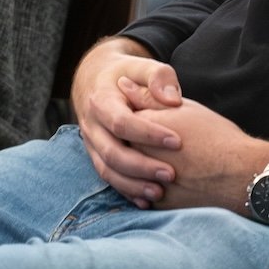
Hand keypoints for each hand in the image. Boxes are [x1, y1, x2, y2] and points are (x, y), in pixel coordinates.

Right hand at [71, 37, 184, 204]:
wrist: (97, 80)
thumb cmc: (128, 74)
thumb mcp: (142, 66)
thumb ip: (159, 77)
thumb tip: (173, 101)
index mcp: (101, 102)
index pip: (122, 122)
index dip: (149, 133)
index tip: (178, 141)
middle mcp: (91, 126)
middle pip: (111, 152)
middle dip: (141, 166)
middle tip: (171, 174)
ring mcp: (91, 144)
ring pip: (106, 170)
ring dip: (132, 185)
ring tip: (160, 193)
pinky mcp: (97, 156)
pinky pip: (108, 178)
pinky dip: (126, 191)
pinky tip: (147, 202)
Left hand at [130, 98, 268, 212]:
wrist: (239, 173)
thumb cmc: (215, 135)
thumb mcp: (182, 108)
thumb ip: (148, 96)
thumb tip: (121, 84)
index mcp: (140, 125)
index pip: (122, 119)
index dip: (134, 117)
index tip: (149, 119)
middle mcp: (136, 153)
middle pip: (120, 147)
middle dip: (132, 144)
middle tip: (154, 144)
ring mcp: (144, 180)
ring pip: (126, 176)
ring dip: (135, 170)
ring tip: (156, 163)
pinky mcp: (155, 203)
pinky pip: (140, 197)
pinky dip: (145, 189)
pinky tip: (157, 183)